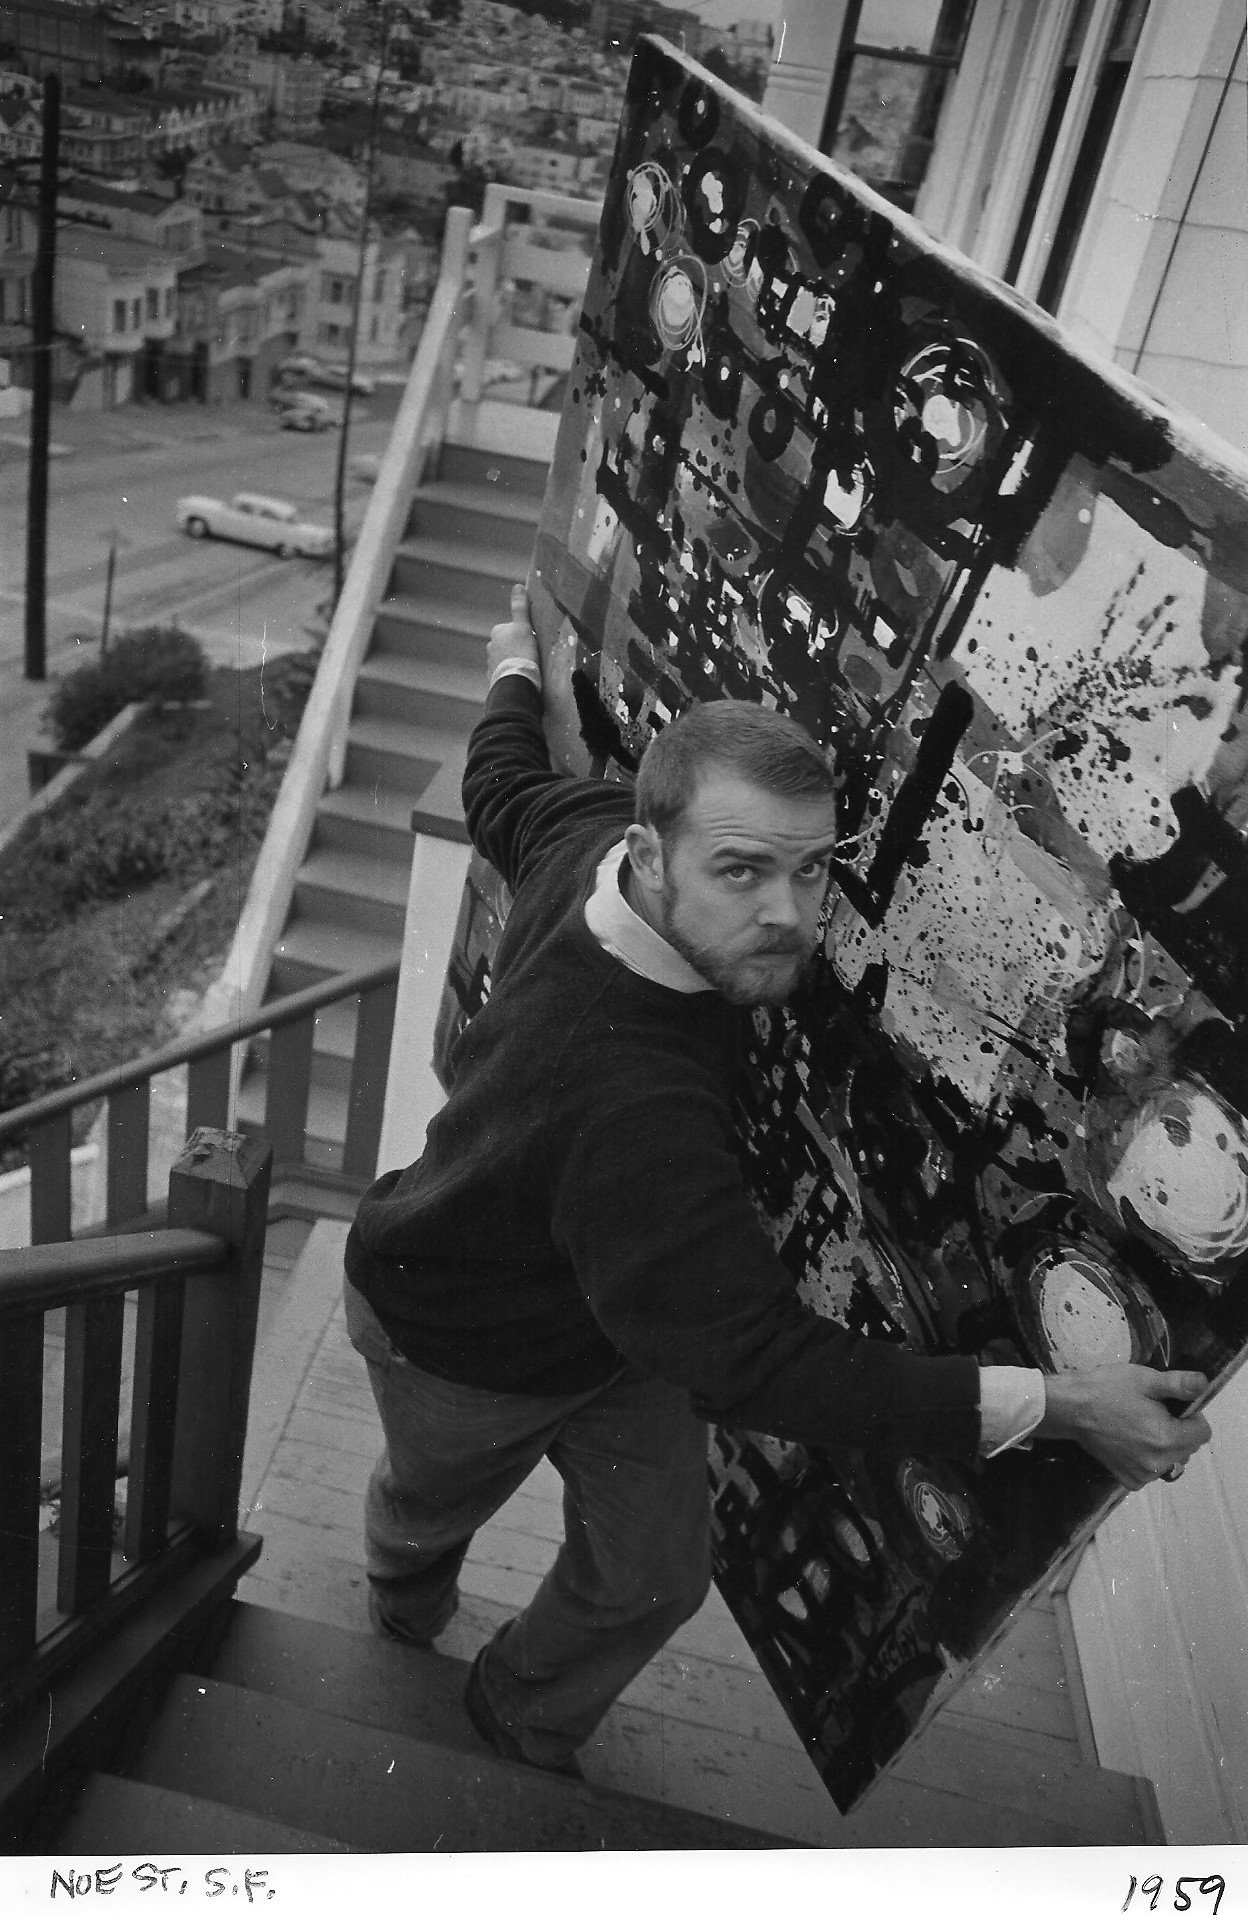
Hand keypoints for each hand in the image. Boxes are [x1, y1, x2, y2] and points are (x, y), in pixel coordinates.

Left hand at [487, 582, 540, 685]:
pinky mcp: (493, 678)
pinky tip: (519, 677)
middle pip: (506, 644)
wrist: (516, 681)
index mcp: (497, 632)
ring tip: (526, 668)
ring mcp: (490, 663)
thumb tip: (517, 586)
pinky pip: (503, 672)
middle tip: (530, 655)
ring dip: (512, 661)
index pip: (511, 629)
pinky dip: (510, 673)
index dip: (522, 634)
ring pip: (504, 659)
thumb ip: (520, 607)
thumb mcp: (524, 626)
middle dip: (516, 648)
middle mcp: (490, 646)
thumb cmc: (522, 651)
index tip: (531, 641)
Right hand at [1039, 1365, 1211, 1488]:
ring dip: (1165, 1446)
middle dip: (1179, 1431)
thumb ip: (1178, 1384)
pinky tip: (1130, 1442)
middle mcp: (1158, 1463)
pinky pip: (1152, 1471)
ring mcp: (1143, 1475)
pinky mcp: (1129, 1479)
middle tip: (1153, 1413)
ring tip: (1139, 1426)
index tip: (1171, 1405)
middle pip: (1189, 1448)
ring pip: (1172, 1459)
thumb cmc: (1106, 1389)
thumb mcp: (1144, 1379)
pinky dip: (1148, 1458)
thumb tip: (1203, 1384)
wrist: (1070, 1408)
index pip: (1202, 1433)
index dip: (1192, 1416)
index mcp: (1166, 1438)